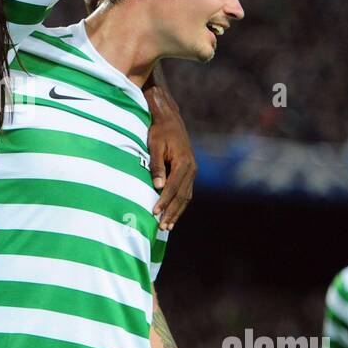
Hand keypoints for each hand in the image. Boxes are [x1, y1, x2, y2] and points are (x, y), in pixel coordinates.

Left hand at [145, 85, 195, 230]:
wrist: (171, 120)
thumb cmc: (160, 131)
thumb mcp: (155, 146)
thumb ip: (156, 165)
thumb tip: (157, 186)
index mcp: (184, 162)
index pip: (173, 187)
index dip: (164, 201)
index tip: (154, 212)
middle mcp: (191, 169)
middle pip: (182, 196)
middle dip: (172, 212)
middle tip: (162, 227)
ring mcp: (192, 171)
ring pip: (186, 197)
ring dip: (177, 212)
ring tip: (168, 226)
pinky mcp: (189, 173)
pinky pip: (186, 192)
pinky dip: (180, 205)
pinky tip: (173, 214)